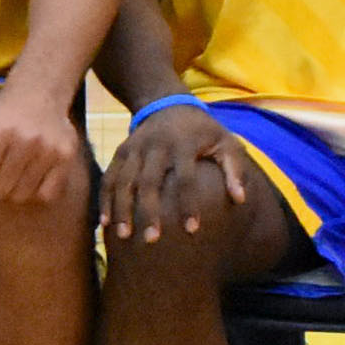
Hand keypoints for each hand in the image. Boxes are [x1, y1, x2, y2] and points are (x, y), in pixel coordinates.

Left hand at [0, 85, 90, 207]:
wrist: (38, 95)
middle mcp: (25, 140)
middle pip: (0, 189)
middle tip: (0, 163)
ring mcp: (48, 150)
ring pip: (22, 196)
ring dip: (14, 188)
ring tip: (15, 168)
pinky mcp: (66, 158)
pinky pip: (46, 195)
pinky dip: (37, 192)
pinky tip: (33, 174)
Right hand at [99, 99, 247, 244]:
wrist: (168, 104)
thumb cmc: (203, 131)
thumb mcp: (226, 142)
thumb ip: (235, 169)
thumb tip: (240, 200)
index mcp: (184, 143)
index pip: (186, 177)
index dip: (188, 204)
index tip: (192, 230)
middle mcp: (156, 145)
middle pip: (149, 181)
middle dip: (148, 211)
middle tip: (152, 240)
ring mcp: (135, 147)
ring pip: (124, 180)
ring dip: (122, 208)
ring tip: (123, 236)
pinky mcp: (121, 151)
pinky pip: (110, 176)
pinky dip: (105, 199)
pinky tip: (104, 222)